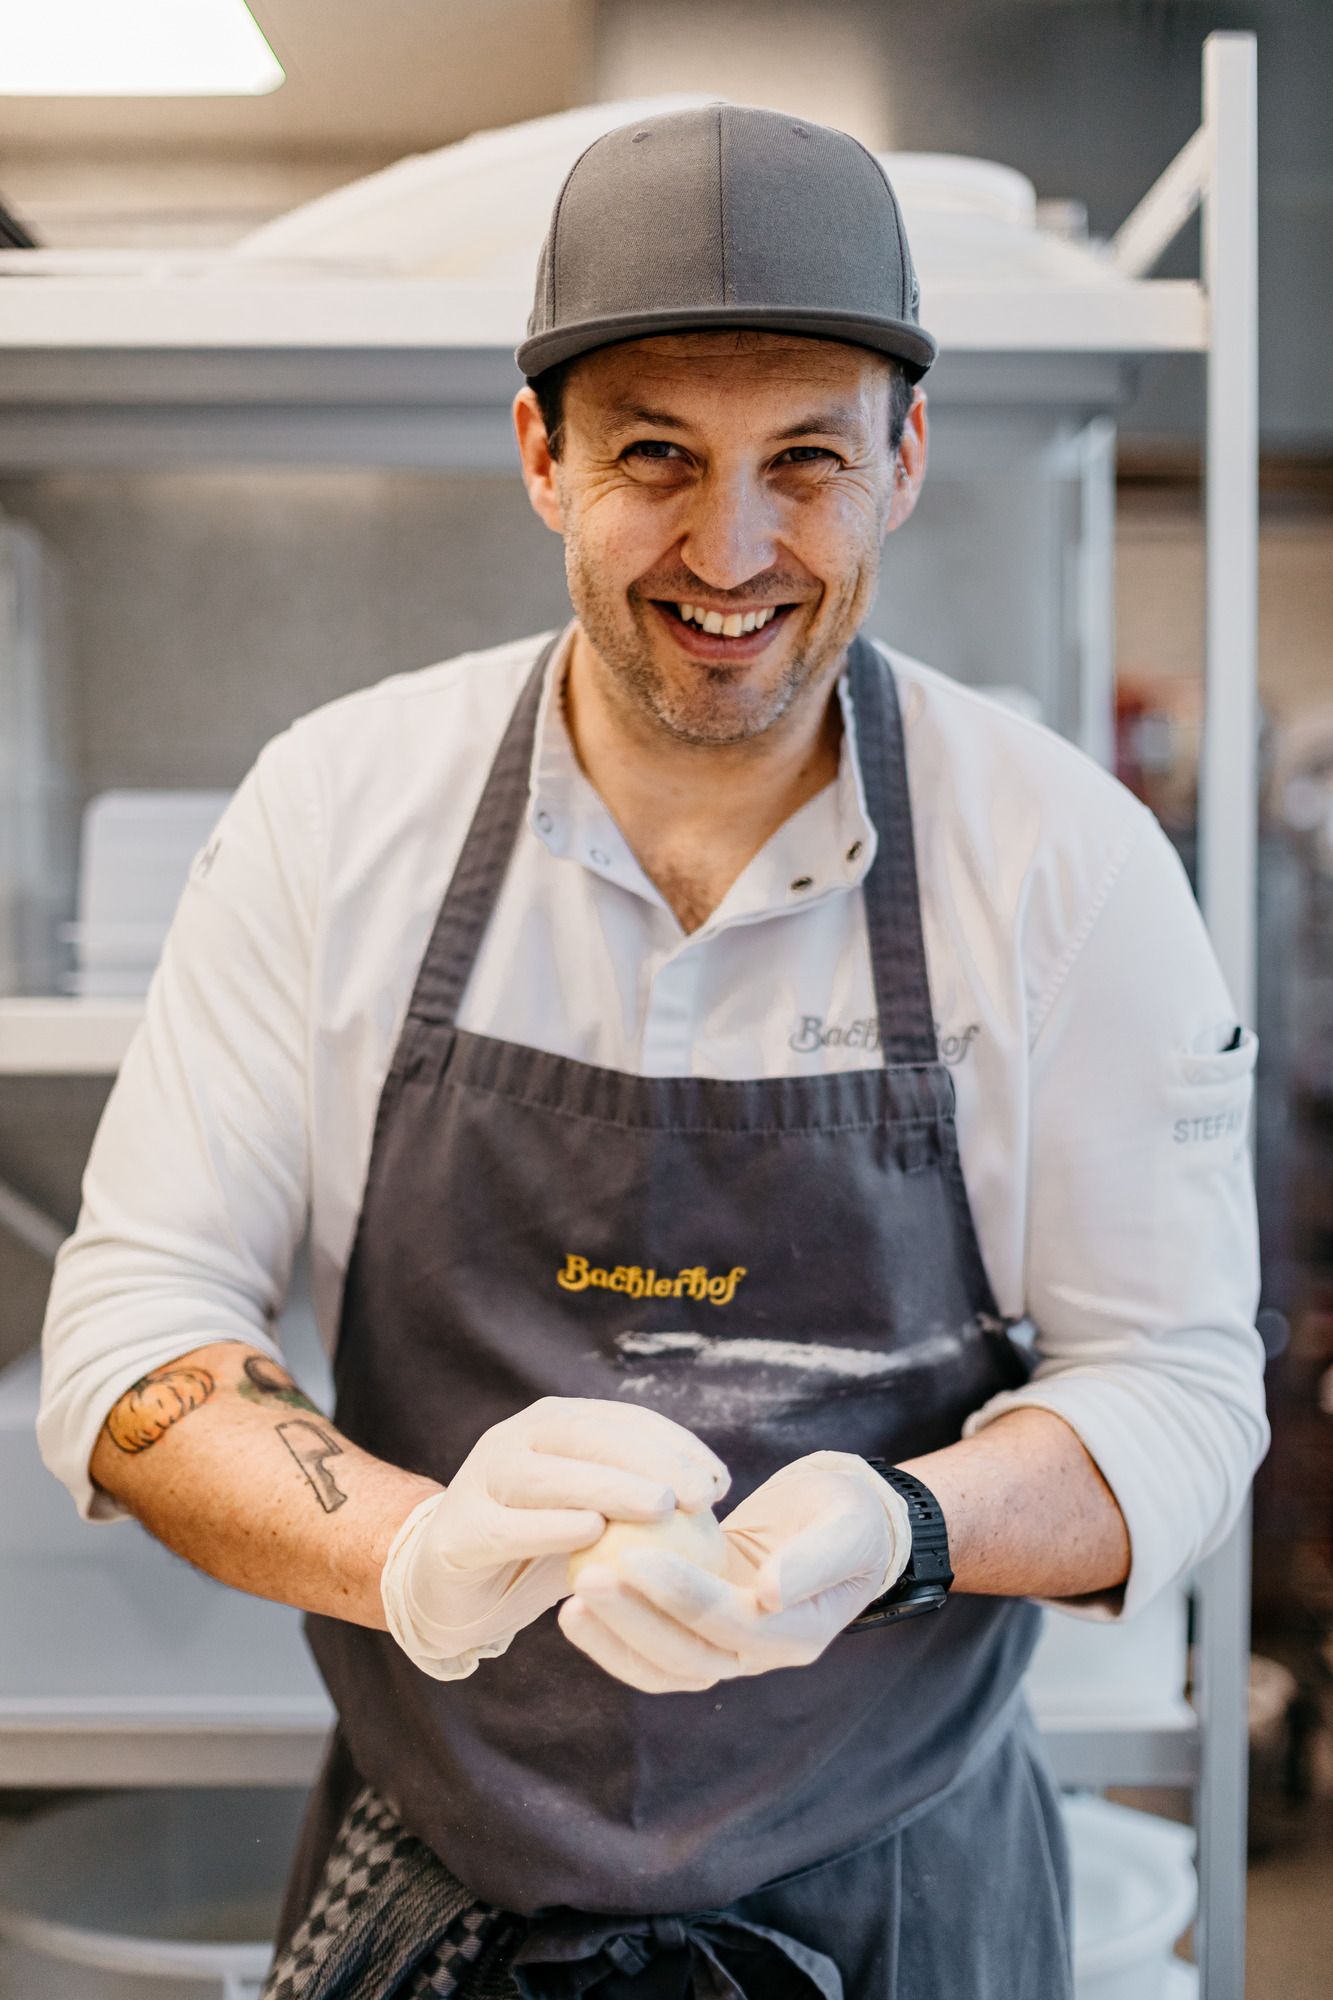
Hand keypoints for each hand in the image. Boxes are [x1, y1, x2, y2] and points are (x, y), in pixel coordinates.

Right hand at [381, 1397, 729, 1679]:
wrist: (449, 1584)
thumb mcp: (593, 1514)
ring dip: (609, 1487)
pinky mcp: (460, 1531)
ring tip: (661, 1507)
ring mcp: (482, 1480)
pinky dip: (550, 1528)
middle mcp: (515, 1440)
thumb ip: (637, 1496)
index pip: (622, 1422)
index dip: (674, 1445)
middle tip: (701, 1494)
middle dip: (649, 1461)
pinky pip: (509, 1526)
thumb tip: (715, 1487)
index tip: (720, 1479)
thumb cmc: (538, 1545)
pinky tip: (593, 1535)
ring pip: (549, 1476)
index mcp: (553, 1425)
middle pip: (587, 1438)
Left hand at [558, 1450, 910, 1693]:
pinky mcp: (698, 1633)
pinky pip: (651, 1649)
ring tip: (569, 1598)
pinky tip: (575, 1603)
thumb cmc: (849, 1514)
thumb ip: (815, 1558)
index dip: (680, 1596)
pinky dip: (614, 1635)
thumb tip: (770, 1592)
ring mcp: (725, 1649)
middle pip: (687, 1655)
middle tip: (584, 1577)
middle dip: (632, 1620)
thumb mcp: (847, 1525)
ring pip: (662, 1664)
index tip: (632, 1557)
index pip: (730, 1622)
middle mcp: (758, 1655)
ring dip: (614, 1638)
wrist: (838, 1522)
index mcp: (797, 1634)